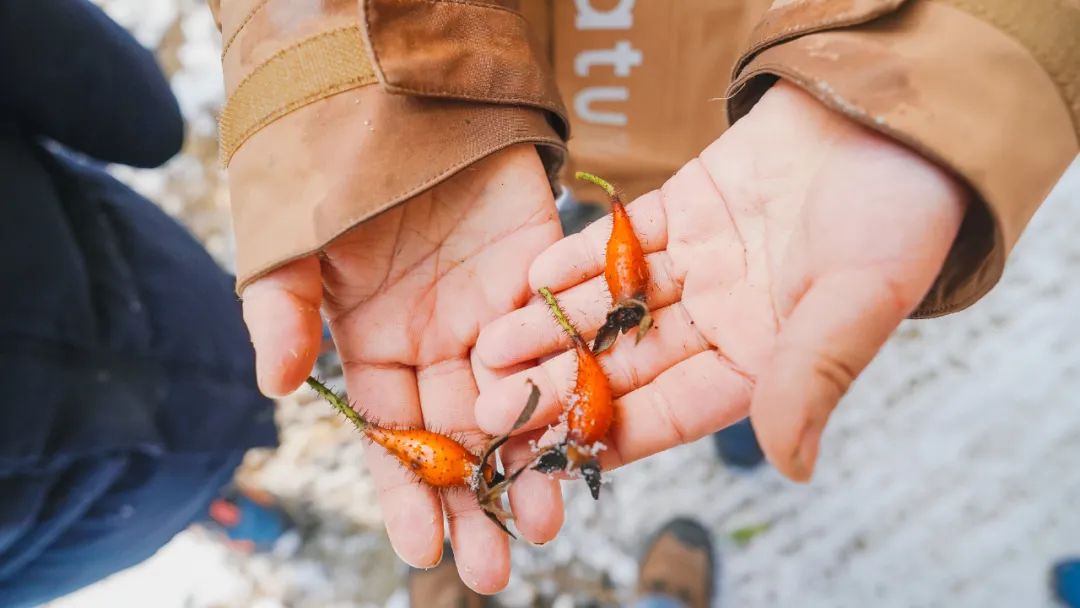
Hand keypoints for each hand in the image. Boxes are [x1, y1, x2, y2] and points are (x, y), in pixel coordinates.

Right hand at [240, 144, 563, 592]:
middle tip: (495, 567)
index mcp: (377, 349)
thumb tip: (275, 388)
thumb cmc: (334, 175)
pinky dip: (571, 391)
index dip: (406, 491)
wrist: (397, 101)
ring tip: (547, 522)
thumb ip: (281, 311)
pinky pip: (557, 343)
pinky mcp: (541, 282)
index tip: (421, 547)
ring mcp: (493, 317)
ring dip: (531, 464)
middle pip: (460, 438)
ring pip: (516, 404)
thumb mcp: (293, 244)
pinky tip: (586, 439)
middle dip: (477, 501)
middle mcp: (438, 346)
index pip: (392, 437)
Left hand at [474, 82, 966, 494]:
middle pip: (628, 362)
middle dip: (559, 383)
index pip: (674, 411)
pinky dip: (579, 258)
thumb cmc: (899, 216)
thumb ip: (811, 377)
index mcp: (763, 359)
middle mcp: (723, 319)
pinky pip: (621, 242)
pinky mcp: (685, 211)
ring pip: (612, 306)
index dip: (612, 436)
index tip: (549, 460)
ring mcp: (700, 265)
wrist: (893, 115)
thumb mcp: (858, 301)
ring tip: (490, 346)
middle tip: (490, 404)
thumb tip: (793, 467)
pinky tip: (531, 278)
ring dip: (554, 324)